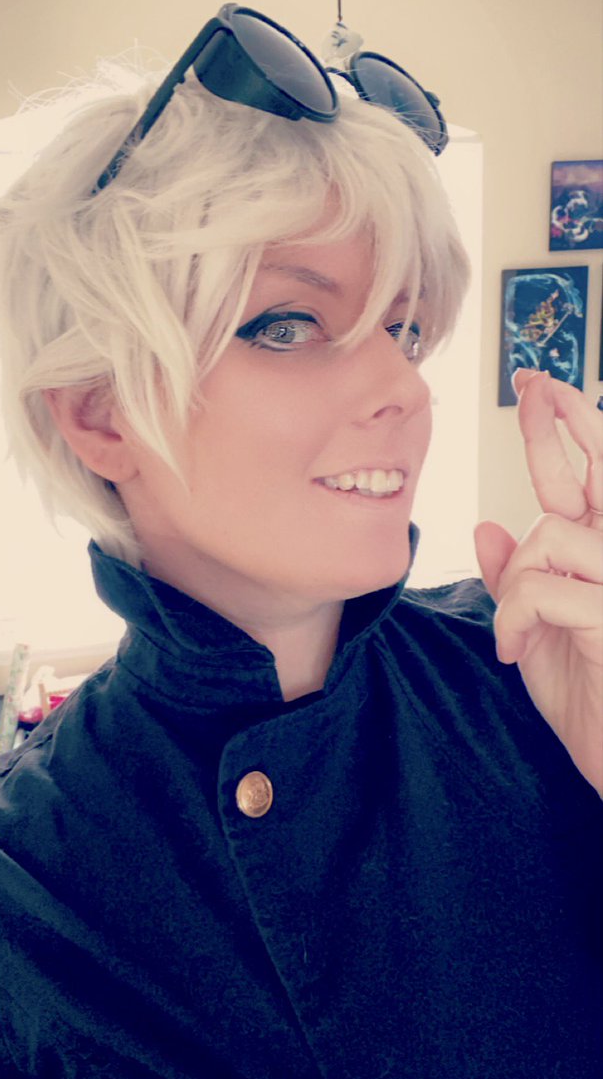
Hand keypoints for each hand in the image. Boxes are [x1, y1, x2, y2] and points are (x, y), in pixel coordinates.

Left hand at [474, 370, 602, 795]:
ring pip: (551, 535)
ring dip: (515, 583)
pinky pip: (542, 587)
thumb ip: (517, 577)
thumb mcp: (537, 631)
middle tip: (533, 381)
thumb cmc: (589, 697)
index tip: (536, 384)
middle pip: (601, 471)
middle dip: (563, 420)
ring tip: (514, 634)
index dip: (563, 427)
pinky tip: (515, 651)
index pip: (586, 477)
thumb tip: (487, 526)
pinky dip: (514, 617)